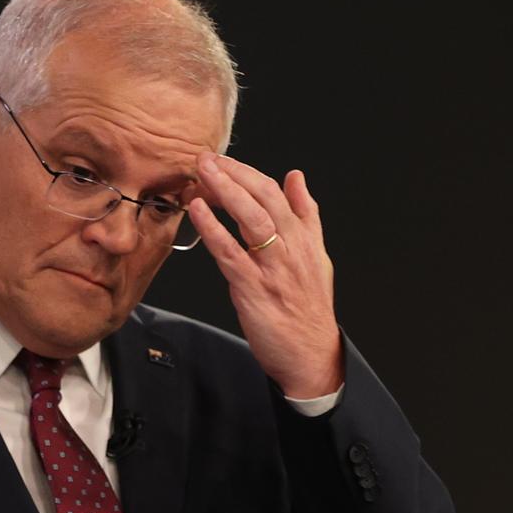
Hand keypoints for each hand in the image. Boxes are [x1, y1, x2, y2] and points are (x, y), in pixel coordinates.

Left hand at [188, 152, 342, 398]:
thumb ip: (305, 214)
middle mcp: (292, 248)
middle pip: (264, 198)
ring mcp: (274, 268)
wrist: (311, 355)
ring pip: (252, 219)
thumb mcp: (315, 255)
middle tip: (206, 157)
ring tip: (202, 172)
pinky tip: (197, 211)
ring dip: (225, 191)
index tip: (224, 160)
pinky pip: (231, 253)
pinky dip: (213, 229)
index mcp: (304, 238)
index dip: (247, 172)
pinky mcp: (254, 289)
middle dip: (233, 173)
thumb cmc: (308, 307)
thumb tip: (296, 177)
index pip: (276, 192)